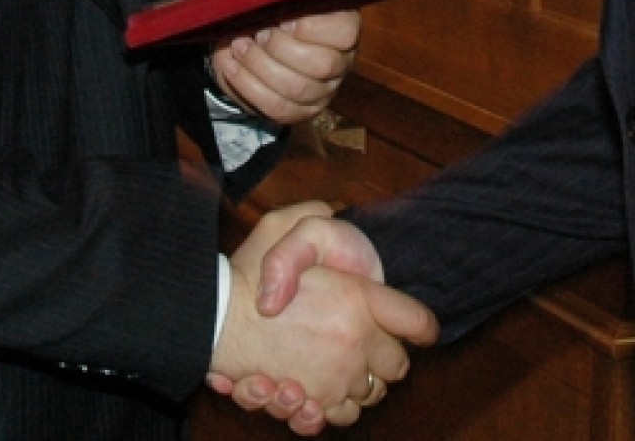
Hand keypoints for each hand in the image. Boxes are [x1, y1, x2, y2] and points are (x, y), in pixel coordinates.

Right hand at [209, 208, 436, 432]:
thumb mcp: (285, 225)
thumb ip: (315, 219)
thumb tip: (340, 225)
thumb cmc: (249, 269)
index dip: (420, 325)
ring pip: (371, 394)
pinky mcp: (313, 404)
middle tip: (360, 339)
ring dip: (359, 384)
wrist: (214, 318)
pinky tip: (312, 393)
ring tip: (333, 364)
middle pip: (398, 365)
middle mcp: (353, 345)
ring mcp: (335, 380)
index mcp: (357, 299)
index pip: (418, 322)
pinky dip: (334, 408)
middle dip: (386, 355)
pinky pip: (340, 416)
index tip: (418, 327)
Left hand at [210, 0, 359, 126]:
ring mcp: (323, 89)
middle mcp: (341, 60)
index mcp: (344, 23)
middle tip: (256, 32)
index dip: (312, 28)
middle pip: (320, 65)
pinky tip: (233, 67)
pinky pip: (278, 109)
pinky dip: (249, 88)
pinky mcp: (301, 110)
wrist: (252, 31)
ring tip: (239, 46)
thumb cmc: (274, 0)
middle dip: (279, 48)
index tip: (283, 18)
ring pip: (295, 89)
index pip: (345, 33)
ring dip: (259, 67)